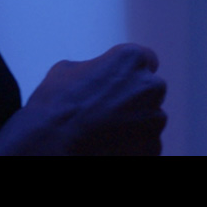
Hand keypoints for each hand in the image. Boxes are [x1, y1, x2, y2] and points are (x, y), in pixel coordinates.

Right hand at [0, 43, 167, 155]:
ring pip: (149, 119)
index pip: (146, 59)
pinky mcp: (153, 147)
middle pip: (149, 90)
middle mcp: (150, 85)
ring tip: (104, 132)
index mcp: (131, 59)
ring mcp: (154, 118)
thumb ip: (94, 67)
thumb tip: (97, 74)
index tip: (122, 82)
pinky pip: (146, 144)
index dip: (132, 72)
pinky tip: (109, 146)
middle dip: (135, 98)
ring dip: (134, 124)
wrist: (52, 144)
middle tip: (108, 110)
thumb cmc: (55, 105)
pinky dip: (132, 145)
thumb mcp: (67, 70)